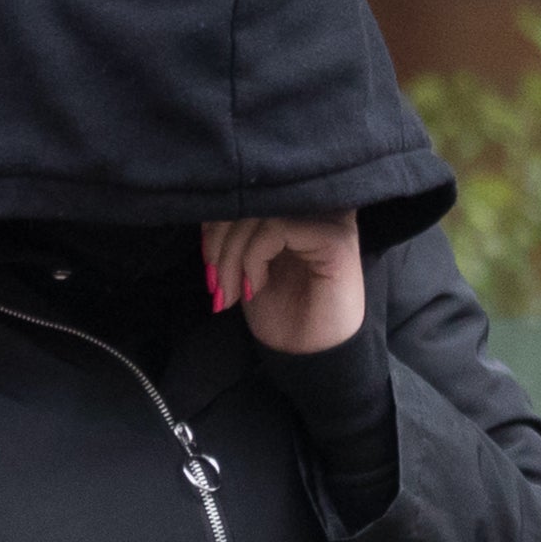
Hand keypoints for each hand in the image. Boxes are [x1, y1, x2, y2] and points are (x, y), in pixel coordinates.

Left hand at [202, 212, 363, 354]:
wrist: (307, 354)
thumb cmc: (280, 309)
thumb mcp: (244, 263)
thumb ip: (232, 231)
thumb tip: (205, 212)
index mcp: (296, 204)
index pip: (245, 188)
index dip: (214, 223)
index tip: (208, 266)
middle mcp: (317, 203)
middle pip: (250, 196)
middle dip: (219, 243)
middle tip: (216, 284)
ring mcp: (330, 217)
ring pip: (260, 211)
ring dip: (232, 256)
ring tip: (232, 292)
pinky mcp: (335, 237)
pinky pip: (276, 228)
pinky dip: (254, 258)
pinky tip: (258, 286)